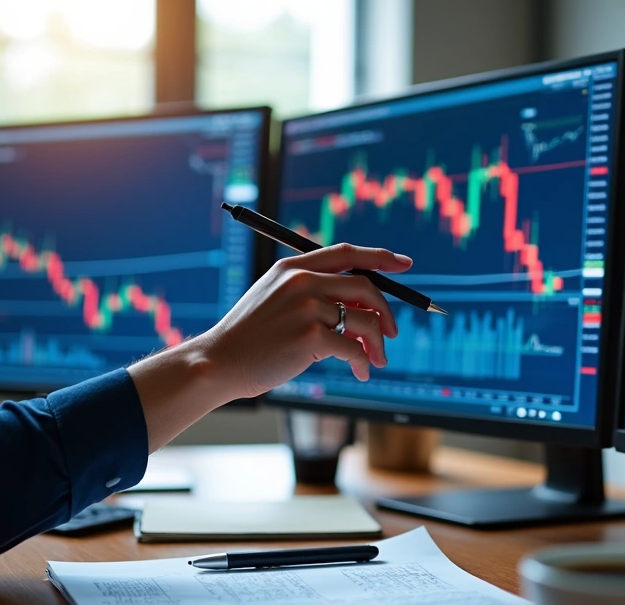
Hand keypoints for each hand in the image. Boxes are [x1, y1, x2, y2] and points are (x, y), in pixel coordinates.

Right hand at [205, 243, 412, 396]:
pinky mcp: (311, 336)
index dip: (380, 257)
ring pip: (366, 320)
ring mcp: (307, 307)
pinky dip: (363, 362)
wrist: (220, 361)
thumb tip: (364, 307)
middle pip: (365, 286)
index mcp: (293, 267)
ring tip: (376, 360)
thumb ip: (315, 294)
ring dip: (378, 343)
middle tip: (392, 333)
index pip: (347, 253)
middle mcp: (302, 281)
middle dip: (386, 311)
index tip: (404, 264)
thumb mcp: (277, 301)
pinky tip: (361, 372)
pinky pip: (354, 348)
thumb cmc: (251, 337)